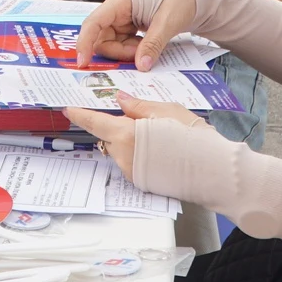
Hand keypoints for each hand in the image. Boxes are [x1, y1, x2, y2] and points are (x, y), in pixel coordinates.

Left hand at [66, 96, 204, 182]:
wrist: (213, 172)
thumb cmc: (194, 139)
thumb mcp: (167, 111)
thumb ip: (138, 106)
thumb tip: (120, 100)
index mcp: (126, 135)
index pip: (95, 122)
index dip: (80, 114)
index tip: (68, 108)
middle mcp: (123, 156)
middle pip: (109, 136)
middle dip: (116, 125)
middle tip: (137, 117)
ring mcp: (131, 172)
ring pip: (120, 148)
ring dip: (130, 139)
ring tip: (157, 133)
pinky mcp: (141, 182)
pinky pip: (131, 161)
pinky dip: (138, 152)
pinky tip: (159, 148)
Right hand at [73, 0, 196, 70]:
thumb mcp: (169, 21)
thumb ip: (153, 43)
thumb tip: (140, 66)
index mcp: (122, 0)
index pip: (94, 22)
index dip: (85, 42)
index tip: (83, 62)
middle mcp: (118, 10)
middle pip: (101, 38)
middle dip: (117, 52)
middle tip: (139, 55)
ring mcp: (124, 19)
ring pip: (112, 44)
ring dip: (126, 54)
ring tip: (147, 51)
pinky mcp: (132, 28)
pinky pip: (124, 45)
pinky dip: (133, 52)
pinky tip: (147, 50)